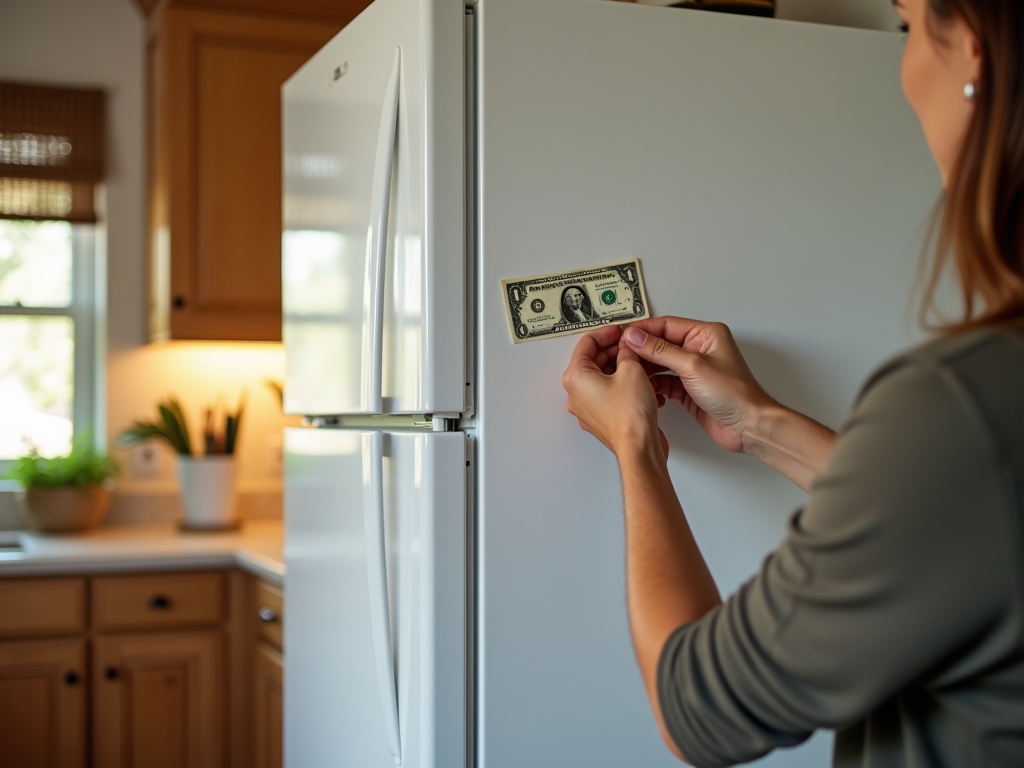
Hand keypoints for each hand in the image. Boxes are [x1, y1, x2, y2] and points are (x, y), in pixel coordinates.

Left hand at [562, 325, 668, 459]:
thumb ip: (626, 352)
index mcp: (576, 378)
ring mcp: (587, 409)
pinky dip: (621, 384)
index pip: (586, 343)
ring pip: (601, 378)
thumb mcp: (632, 369)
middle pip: (592, 361)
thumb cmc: (630, 416)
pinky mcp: (600, 418)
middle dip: (613, 350)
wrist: (638, 448)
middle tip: (631, 345)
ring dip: (620, 367)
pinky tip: (640, 382)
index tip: (619, 331)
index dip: (606, 333)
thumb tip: (625, 347)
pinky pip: (608, 394)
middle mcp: (576, 394)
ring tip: (639, 363)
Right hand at [620, 317, 774, 453]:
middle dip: (641, 350)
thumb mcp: (693, 365)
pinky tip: (644, 388)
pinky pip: (664, 382)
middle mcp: (699, 350)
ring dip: (645, 368)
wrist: (748, 426)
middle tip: (622, 355)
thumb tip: (637, 337)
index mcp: (706, 335)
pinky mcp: (689, 389)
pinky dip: (653, 385)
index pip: (667, 325)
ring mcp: (693, 370)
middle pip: (661, 344)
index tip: (624, 335)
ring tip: (628, 372)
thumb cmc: (735, 394)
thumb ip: (661, 350)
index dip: (643, 330)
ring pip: (661, 364)